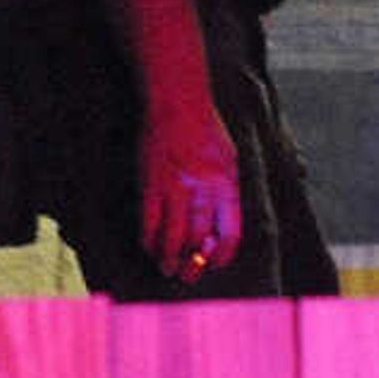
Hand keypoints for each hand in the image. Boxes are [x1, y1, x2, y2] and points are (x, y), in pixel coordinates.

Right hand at [139, 99, 245, 282]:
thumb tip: (222, 226)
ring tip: (166, 268)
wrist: (178, 103)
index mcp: (227, 186)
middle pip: (198, 240)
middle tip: (184, 274)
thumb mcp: (230, 159)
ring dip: (168, 257)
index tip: (212, 263)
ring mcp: (174, 188)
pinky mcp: (150, 183)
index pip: (230, 234)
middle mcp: (202, 190)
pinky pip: (149, 221)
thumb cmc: (206, 129)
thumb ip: (228, 191)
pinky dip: (148, 238)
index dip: (221, 256)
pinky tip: (148, 246)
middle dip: (191, 263)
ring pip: (172, 236)